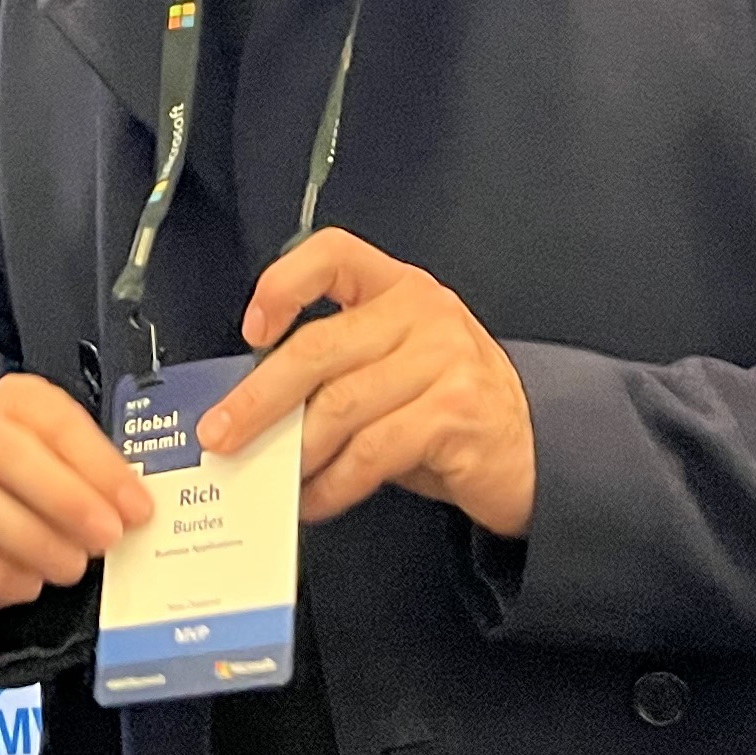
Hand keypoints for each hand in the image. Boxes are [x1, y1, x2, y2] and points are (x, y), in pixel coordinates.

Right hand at [0, 373, 153, 613]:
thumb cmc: (46, 478)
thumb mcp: (79, 463)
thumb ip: (106, 480)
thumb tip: (139, 512)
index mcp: (18, 401)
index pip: (55, 420)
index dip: (99, 465)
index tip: (136, 507)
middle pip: (6, 452)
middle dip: (63, 499)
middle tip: (106, 538)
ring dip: (29, 539)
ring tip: (72, 567)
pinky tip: (29, 585)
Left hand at [200, 230, 536, 534]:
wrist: (534, 451)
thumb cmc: (450, 409)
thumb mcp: (397, 367)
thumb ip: (338, 369)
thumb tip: (253, 406)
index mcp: (400, 289)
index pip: (332, 253)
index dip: (283, 284)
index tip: (252, 330)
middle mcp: (424, 315)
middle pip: (319, 347)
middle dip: (259, 398)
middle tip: (220, 434)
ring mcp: (444, 362)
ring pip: (340, 406)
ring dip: (294, 453)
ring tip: (272, 480)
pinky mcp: (455, 415)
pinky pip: (370, 452)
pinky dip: (332, 484)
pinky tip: (315, 500)